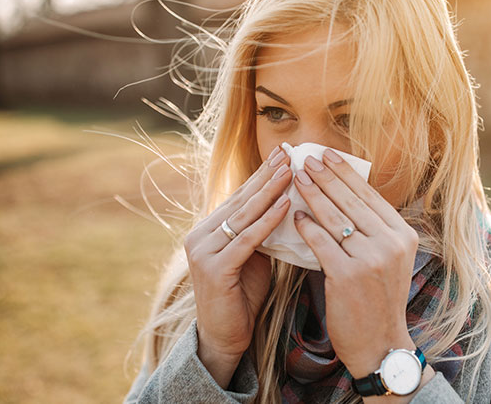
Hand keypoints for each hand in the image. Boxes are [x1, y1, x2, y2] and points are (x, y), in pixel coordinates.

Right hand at [183, 145, 291, 387]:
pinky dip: (268, 222)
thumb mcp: (253, 257)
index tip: (282, 153)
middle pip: (240, 200)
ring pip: (243, 215)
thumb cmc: (243, 297)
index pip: (239, 196)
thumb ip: (260, 233)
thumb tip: (287, 204)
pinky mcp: (214, 268)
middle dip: (267, 176)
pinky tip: (286, 207)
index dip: (261, 175)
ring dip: (269, 192)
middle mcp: (200, 235)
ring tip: (290, 171)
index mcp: (208, 230)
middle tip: (288, 153)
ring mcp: (203, 251)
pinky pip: (247, 240)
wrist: (225, 337)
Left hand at [291, 149, 419, 379]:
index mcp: (403, 236)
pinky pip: (321, 242)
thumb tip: (344, 194)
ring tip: (296, 178)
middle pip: (351, 201)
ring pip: (334, 218)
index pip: (369, 196)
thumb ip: (373, 230)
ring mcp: (370, 259)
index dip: (346, 173)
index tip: (327, 154)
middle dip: (325, 176)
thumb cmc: (377, 300)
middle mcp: (390, 243)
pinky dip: (306, 226)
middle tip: (306, 158)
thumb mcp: (388, 260)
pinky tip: (295, 215)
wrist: (379, 344)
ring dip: (312, 194)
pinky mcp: (347, 275)